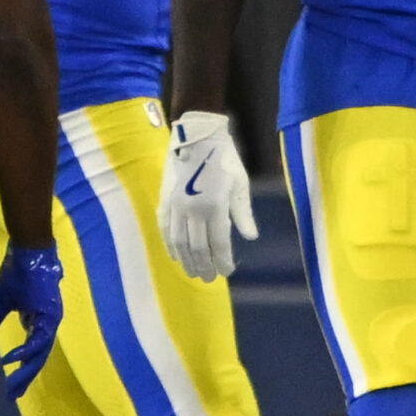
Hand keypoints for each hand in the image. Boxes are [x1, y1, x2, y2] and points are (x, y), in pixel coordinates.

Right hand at [0, 243, 62, 396]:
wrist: (29, 253)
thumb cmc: (18, 274)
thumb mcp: (2, 302)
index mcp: (39, 322)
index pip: (33, 351)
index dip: (23, 369)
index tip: (12, 387)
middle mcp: (48, 323)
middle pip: (38, 356)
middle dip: (25, 377)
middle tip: (12, 395)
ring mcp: (51, 318)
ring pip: (41, 351)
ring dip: (26, 369)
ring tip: (13, 385)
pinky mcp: (49, 312)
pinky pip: (39, 337)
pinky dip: (26, 350)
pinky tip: (12, 361)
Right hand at [159, 110, 257, 280]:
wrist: (197, 137)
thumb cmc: (225, 160)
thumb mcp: (240, 184)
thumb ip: (243, 213)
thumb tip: (250, 237)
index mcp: (214, 206)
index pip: (218, 243)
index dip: (223, 260)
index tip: (228, 272)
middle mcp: (192, 210)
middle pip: (197, 247)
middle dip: (204, 266)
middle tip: (210, 279)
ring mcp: (175, 206)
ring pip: (179, 242)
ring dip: (187, 260)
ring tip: (194, 273)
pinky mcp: (165, 201)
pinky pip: (165, 229)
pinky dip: (170, 245)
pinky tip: (175, 256)